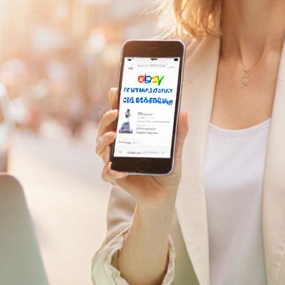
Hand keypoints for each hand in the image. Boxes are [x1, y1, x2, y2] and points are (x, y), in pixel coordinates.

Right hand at [95, 87, 188, 208]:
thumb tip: (183, 113)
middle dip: (106, 119)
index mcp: (130, 135)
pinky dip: (109, 170)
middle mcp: (119, 146)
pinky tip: (117, 168)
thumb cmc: (166, 169)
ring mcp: (116, 161)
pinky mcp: (116, 177)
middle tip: (115, 112)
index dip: (114, 102)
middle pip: (105, 128)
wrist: (165, 194)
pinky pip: (106, 173)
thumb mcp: (175, 150)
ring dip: (103, 141)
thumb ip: (179, 133)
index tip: (115, 91)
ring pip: (100, 148)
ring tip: (113, 136)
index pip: (119, 116)